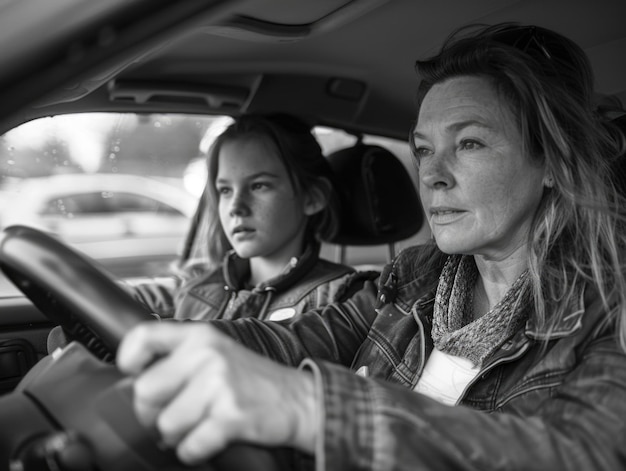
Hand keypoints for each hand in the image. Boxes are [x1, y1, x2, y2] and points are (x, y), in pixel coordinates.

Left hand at [117, 322, 316, 464]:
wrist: (298, 400)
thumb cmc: (252, 380)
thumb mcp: (217, 353)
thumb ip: (180, 358)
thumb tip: (136, 380)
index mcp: (201, 336)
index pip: (143, 337)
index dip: (128, 359)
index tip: (135, 374)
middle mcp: (207, 355)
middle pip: (145, 392)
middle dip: (154, 413)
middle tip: (176, 414)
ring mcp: (219, 384)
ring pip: (165, 425)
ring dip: (178, 435)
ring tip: (200, 424)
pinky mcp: (230, 415)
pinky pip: (188, 446)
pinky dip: (195, 450)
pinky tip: (212, 437)